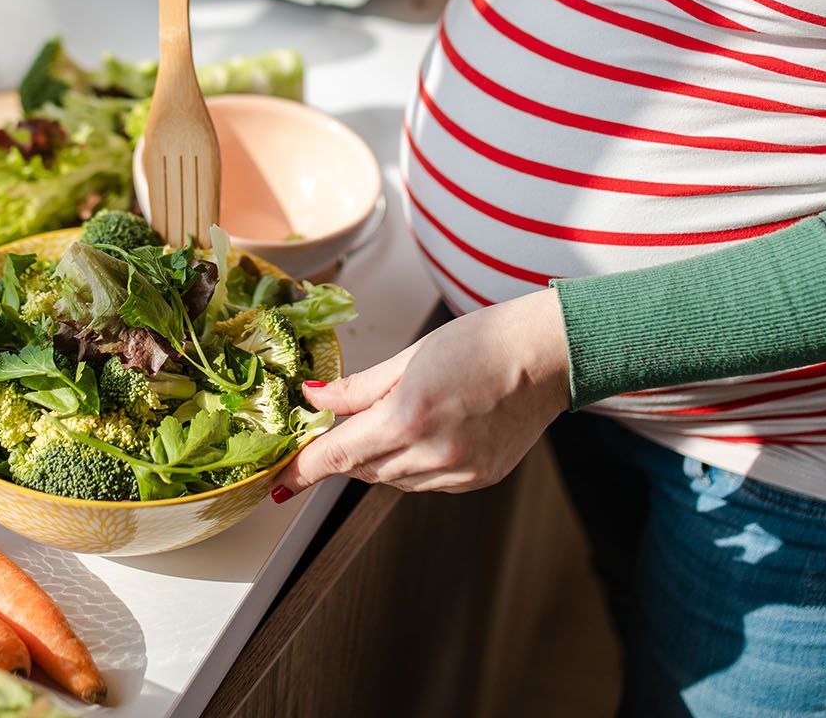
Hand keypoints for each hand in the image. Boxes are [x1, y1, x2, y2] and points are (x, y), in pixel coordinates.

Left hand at [271, 289, 571, 497]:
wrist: (547, 356)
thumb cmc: (484, 342)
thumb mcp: (411, 356)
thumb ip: (359, 387)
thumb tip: (314, 399)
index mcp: (408, 417)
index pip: (338, 455)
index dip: (303, 471)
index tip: (278, 483)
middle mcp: (432, 454)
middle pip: (364, 470)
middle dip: (346, 452)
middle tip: (342, 426)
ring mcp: (459, 473)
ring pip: (394, 481)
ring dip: (380, 459)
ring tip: (399, 417)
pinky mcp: (479, 480)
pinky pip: (427, 483)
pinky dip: (413, 465)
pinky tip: (429, 433)